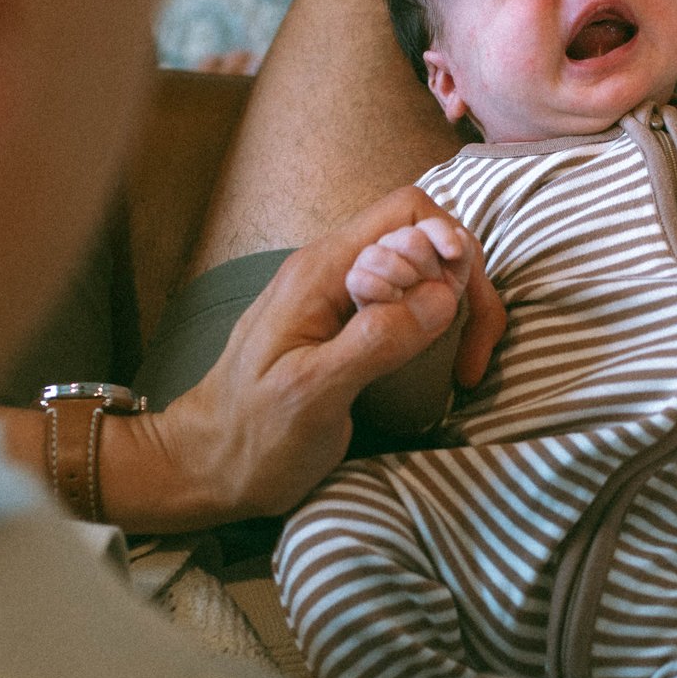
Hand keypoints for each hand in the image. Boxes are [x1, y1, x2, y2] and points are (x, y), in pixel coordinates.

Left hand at [95, 187, 505, 531]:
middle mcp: (333, 271)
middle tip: (469, 356)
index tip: (461, 310)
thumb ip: (376, 339)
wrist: (207, 464)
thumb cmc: (253, 434)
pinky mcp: (347, 326)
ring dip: (456, 307)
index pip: (408, 213)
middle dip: (462, 283)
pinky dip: (438, 326)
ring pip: (422, 270)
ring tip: (463, 365)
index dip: (450, 247)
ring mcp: (340, 296)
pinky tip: (443, 365)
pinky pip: (407, 302)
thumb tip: (443, 294)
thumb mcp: (313, 392)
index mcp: (322, 271)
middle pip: (424, 238)